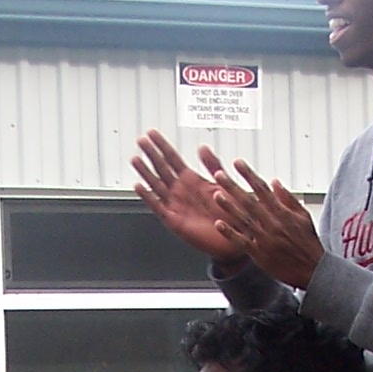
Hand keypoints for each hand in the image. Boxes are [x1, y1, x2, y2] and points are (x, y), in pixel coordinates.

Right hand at [132, 130, 244, 263]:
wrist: (237, 238)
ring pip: (156, 185)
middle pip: (162, 169)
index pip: (173, 159)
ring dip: (146, 172)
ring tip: (135, 159)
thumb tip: (202, 147)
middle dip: (151, 154)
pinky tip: (139, 186)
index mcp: (192, 180)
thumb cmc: (232, 213)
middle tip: (141, 140)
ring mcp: (176, 205)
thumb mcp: (224, 184)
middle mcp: (181, 191)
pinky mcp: (174, 221)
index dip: (162, 146)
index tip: (152, 133)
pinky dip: (148, 197)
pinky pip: (158, 207)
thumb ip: (213, 166)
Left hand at [209, 161, 323, 288]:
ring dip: (229, 206)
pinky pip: (242, 241)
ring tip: (216, 194)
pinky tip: (219, 224)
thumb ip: (288, 198)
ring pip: (243, 219)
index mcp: (282, 213)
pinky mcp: (259, 254)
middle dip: (233, 187)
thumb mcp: (304, 216)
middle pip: (249, 201)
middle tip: (219, 175)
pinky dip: (230, 233)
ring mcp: (264, 239)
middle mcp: (272, 224)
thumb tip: (275, 182)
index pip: (262, 189)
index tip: (237, 164)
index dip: (248, 175)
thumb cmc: (309, 243)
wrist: (312, 270)